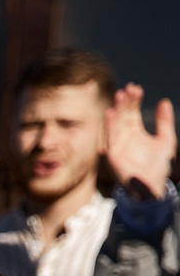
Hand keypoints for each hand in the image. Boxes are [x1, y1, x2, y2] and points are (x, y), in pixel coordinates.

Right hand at [106, 84, 176, 201]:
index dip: (133, 100)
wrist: (154, 187)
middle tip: (128, 89)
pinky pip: (109, 139)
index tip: (136, 88)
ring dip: (116, 110)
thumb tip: (164, 101)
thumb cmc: (159, 166)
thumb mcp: (166, 140)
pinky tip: (110, 113)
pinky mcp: (113, 156)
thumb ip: (164, 122)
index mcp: (135, 132)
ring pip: (114, 124)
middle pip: (122, 115)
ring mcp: (117, 146)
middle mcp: (124, 137)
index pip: (132, 112)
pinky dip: (108, 126)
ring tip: (120, 95)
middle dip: (124, 102)